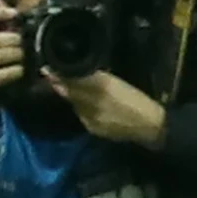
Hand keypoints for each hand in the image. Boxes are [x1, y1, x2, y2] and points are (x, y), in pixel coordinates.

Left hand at [49, 66, 165, 144]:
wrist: (149, 126)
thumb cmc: (137, 100)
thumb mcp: (119, 84)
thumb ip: (97, 79)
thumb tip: (77, 73)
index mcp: (104, 87)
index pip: (75, 79)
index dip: (60, 74)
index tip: (47, 68)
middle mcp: (94, 103)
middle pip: (71, 92)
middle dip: (59, 84)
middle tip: (48, 73)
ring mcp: (92, 118)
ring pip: (74, 104)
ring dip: (69, 95)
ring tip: (62, 86)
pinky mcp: (93, 129)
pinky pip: (80, 114)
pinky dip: (79, 107)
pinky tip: (82, 103)